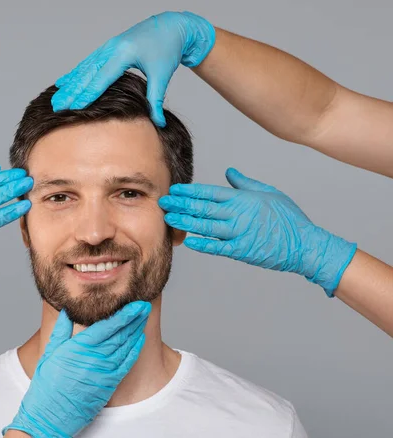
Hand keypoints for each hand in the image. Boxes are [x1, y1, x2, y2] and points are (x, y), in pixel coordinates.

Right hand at [3, 301, 150, 436]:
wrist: (51, 416)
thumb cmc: (47, 384)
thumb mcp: (49, 353)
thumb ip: (60, 330)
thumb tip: (66, 312)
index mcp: (79, 347)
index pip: (108, 326)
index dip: (124, 314)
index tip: (135, 305)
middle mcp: (95, 358)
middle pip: (120, 334)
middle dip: (134, 319)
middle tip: (145, 306)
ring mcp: (104, 372)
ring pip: (125, 347)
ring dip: (136, 331)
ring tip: (144, 318)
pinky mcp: (108, 384)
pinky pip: (126, 364)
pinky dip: (134, 351)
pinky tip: (139, 340)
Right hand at [51, 11, 214, 126]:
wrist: (171, 26)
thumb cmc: (167, 48)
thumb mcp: (163, 75)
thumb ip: (156, 100)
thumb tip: (159, 124)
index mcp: (124, 53)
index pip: (102, 79)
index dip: (87, 94)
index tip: (74, 107)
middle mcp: (112, 48)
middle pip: (87, 74)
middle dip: (71, 92)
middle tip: (57, 106)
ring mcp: (107, 47)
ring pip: (83, 68)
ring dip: (69, 84)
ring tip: (56, 98)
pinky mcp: (107, 48)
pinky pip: (87, 63)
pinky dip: (74, 74)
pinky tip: (63, 82)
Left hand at [159, 168, 356, 295]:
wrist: (304, 244)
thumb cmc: (288, 218)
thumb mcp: (269, 193)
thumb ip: (245, 183)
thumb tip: (229, 171)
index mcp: (244, 199)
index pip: (211, 192)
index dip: (190, 191)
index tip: (175, 189)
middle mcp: (239, 214)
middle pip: (204, 207)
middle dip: (181, 204)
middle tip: (163, 201)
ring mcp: (240, 233)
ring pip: (206, 226)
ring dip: (186, 221)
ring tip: (169, 218)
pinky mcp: (242, 251)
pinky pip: (218, 247)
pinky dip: (202, 244)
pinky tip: (188, 240)